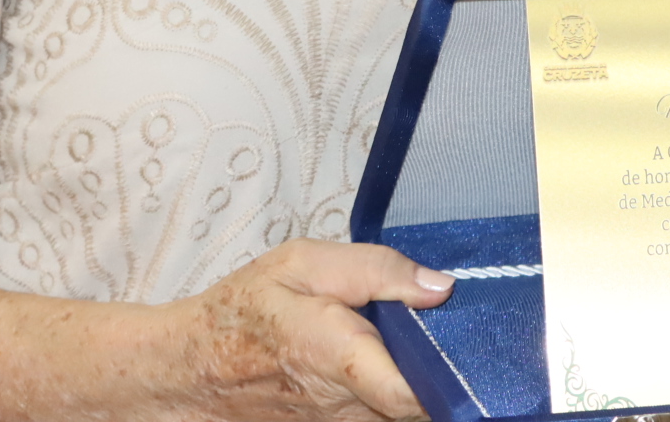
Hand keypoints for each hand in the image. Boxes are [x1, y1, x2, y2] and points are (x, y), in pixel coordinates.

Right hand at [176, 239, 454, 421]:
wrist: (192, 368)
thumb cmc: (245, 310)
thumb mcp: (304, 263)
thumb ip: (377, 269)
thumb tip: (441, 287)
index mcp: (338, 356)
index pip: (412, 394)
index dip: (453, 378)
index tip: (477, 347)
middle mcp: (344, 406)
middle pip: (421, 406)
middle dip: (448, 371)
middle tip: (462, 330)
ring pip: (405, 413)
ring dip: (425, 382)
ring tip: (430, 340)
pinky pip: (382, 416)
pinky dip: (399, 392)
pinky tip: (397, 360)